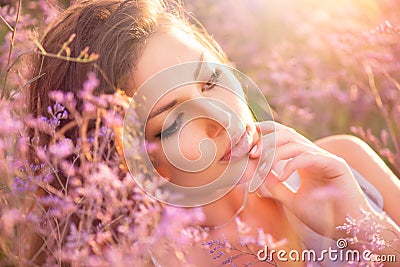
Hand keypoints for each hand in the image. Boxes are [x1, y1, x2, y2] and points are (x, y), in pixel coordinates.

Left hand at [256, 121, 373, 237]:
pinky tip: (282, 176)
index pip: (284, 135)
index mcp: (304, 159)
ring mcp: (325, 158)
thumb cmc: (322, 215)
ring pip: (296, 143)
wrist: (349, 228)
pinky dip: (292, 164)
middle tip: (253, 154)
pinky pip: (310, 157)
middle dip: (267, 141)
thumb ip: (275, 186)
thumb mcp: (291, 200)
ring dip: (276, 153)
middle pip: (287, 134)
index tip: (249, 135)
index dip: (266, 130)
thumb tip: (257, 171)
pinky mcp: (336, 165)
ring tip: (264, 167)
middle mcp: (314, 154)